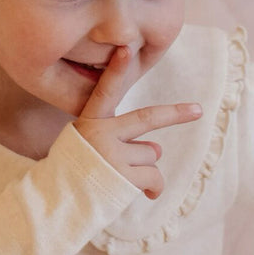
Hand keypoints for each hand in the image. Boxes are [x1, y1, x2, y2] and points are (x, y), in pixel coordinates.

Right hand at [72, 46, 201, 199]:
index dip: (117, 71)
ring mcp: (112, 154)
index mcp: (90, 123)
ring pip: (151, 155)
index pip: (105, 92)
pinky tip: (145, 194)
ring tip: (121, 179)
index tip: (126, 49)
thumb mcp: (88, 147)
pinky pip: (155, 177)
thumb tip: (158, 149)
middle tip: (198, 110)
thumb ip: (120, 140)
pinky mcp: (123, 176)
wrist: (56, 204)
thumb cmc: (74, 175)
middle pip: (147, 118)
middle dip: (175, 114)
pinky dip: (155, 188)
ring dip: (145, 169)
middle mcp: (101, 134)